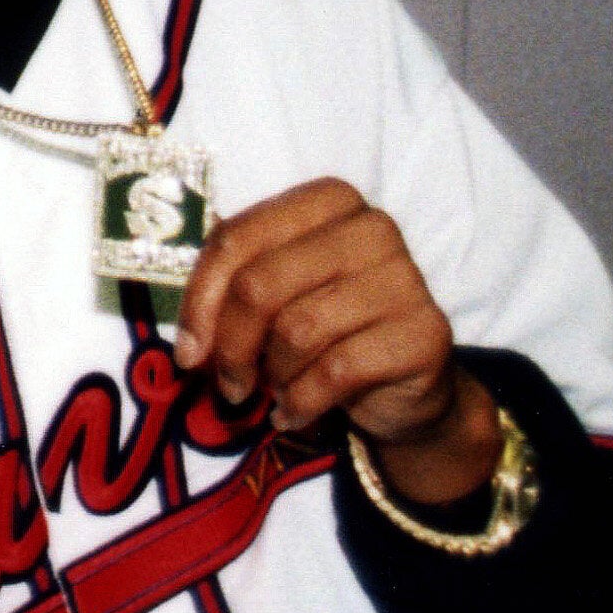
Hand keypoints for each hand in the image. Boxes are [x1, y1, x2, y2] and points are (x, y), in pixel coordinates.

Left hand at [174, 179, 496, 498]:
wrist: (404, 387)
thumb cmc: (326, 328)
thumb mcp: (273, 297)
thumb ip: (229, 292)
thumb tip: (186, 341)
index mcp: (327, 200)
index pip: (235, 238)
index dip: (199, 301)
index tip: (187, 351)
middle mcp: (371, 227)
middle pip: (260, 285)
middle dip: (230, 346)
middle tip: (226, 384)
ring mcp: (406, 278)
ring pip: (297, 330)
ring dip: (272, 375)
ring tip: (273, 392)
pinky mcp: (426, 332)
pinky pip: (337, 370)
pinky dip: (302, 401)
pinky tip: (294, 413)